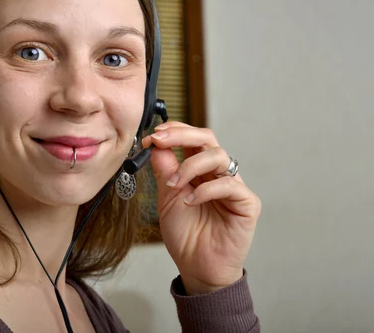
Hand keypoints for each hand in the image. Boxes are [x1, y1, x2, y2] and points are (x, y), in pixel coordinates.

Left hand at [143, 121, 260, 294]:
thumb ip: (165, 170)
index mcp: (200, 169)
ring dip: (190, 166)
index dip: (174, 132)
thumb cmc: (185, 234)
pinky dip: (206, 190)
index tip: (152, 136)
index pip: (192, 139)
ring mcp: (234, 186)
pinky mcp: (247, 203)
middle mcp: (218, 173)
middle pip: (207, 139)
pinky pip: (230, 185)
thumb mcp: (167, 197)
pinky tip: (189, 201)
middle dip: (181, 135)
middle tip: (159, 139)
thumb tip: (156, 143)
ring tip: (173, 185)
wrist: (196, 267)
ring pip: (218, 156)